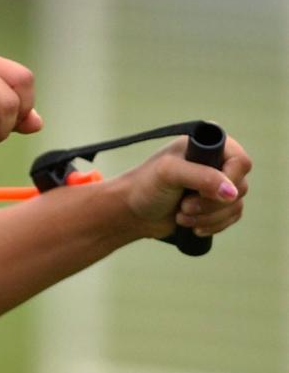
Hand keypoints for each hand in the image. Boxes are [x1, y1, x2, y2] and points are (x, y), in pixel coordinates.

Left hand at [119, 135, 250, 239]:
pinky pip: (231, 218)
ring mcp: (217, 184)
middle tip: (184, 206)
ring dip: (209, 217)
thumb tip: (232, 192)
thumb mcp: (169, 174)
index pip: (240, 161)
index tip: (204, 192)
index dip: (229, 180)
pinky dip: (213, 225)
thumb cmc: (145, 186)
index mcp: (207, 146)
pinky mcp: (215, 205)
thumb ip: (201, 177)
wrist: (132, 212)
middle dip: (211, 204)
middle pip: (240, 187)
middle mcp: (216, 162)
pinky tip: (193, 226)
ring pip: (236, 205)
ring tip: (181, 215)